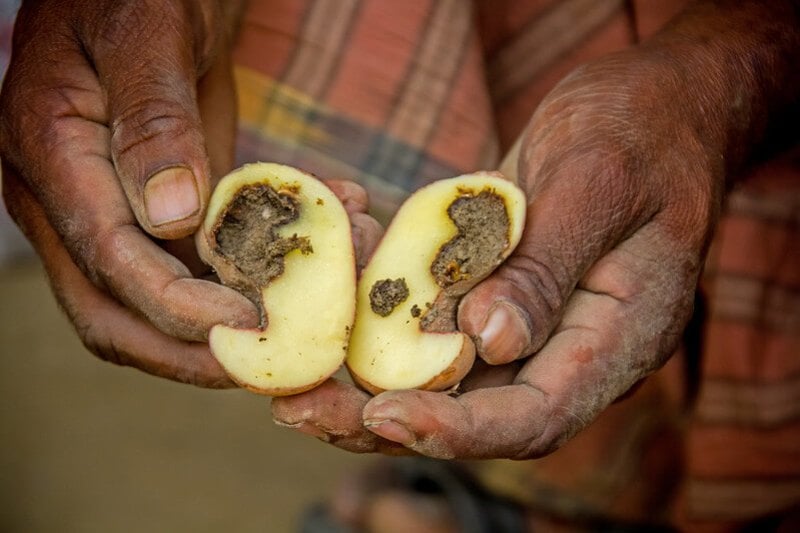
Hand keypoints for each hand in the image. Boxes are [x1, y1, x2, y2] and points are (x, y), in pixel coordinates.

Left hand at [272, 0, 799, 456]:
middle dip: (383, 416)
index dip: (458, 429)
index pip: (535, 416)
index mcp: (617, 340)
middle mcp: (567, 344)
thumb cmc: (642, 128)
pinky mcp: (496, 282)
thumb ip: (547, 269)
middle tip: (300, 408)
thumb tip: (486, 343)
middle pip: (473, 408)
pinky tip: (337, 269)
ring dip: (363, 368)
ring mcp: (529, 315)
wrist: (653, 100)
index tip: (383, 416)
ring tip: (288, 369)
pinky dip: (379, 298)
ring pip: (440, 367)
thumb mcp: (598, 183)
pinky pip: (431, 308)